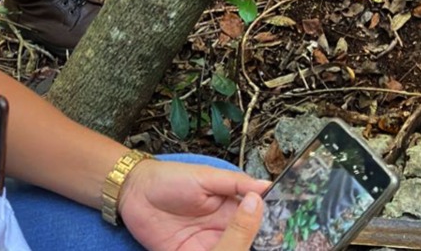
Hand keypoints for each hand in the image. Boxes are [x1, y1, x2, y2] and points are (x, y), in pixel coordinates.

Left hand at [119, 159, 269, 250]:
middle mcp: (222, 229)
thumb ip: (235, 183)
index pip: (256, 218)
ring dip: (237, 249)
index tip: (286, 228)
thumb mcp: (205, 177)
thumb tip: (267, 186)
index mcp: (230, 207)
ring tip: (256, 246)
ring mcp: (206, 245)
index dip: (269, 224)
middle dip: (260, 243)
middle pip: (246, 241)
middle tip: (275, 244)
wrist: (133, 192)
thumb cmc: (169, 178)